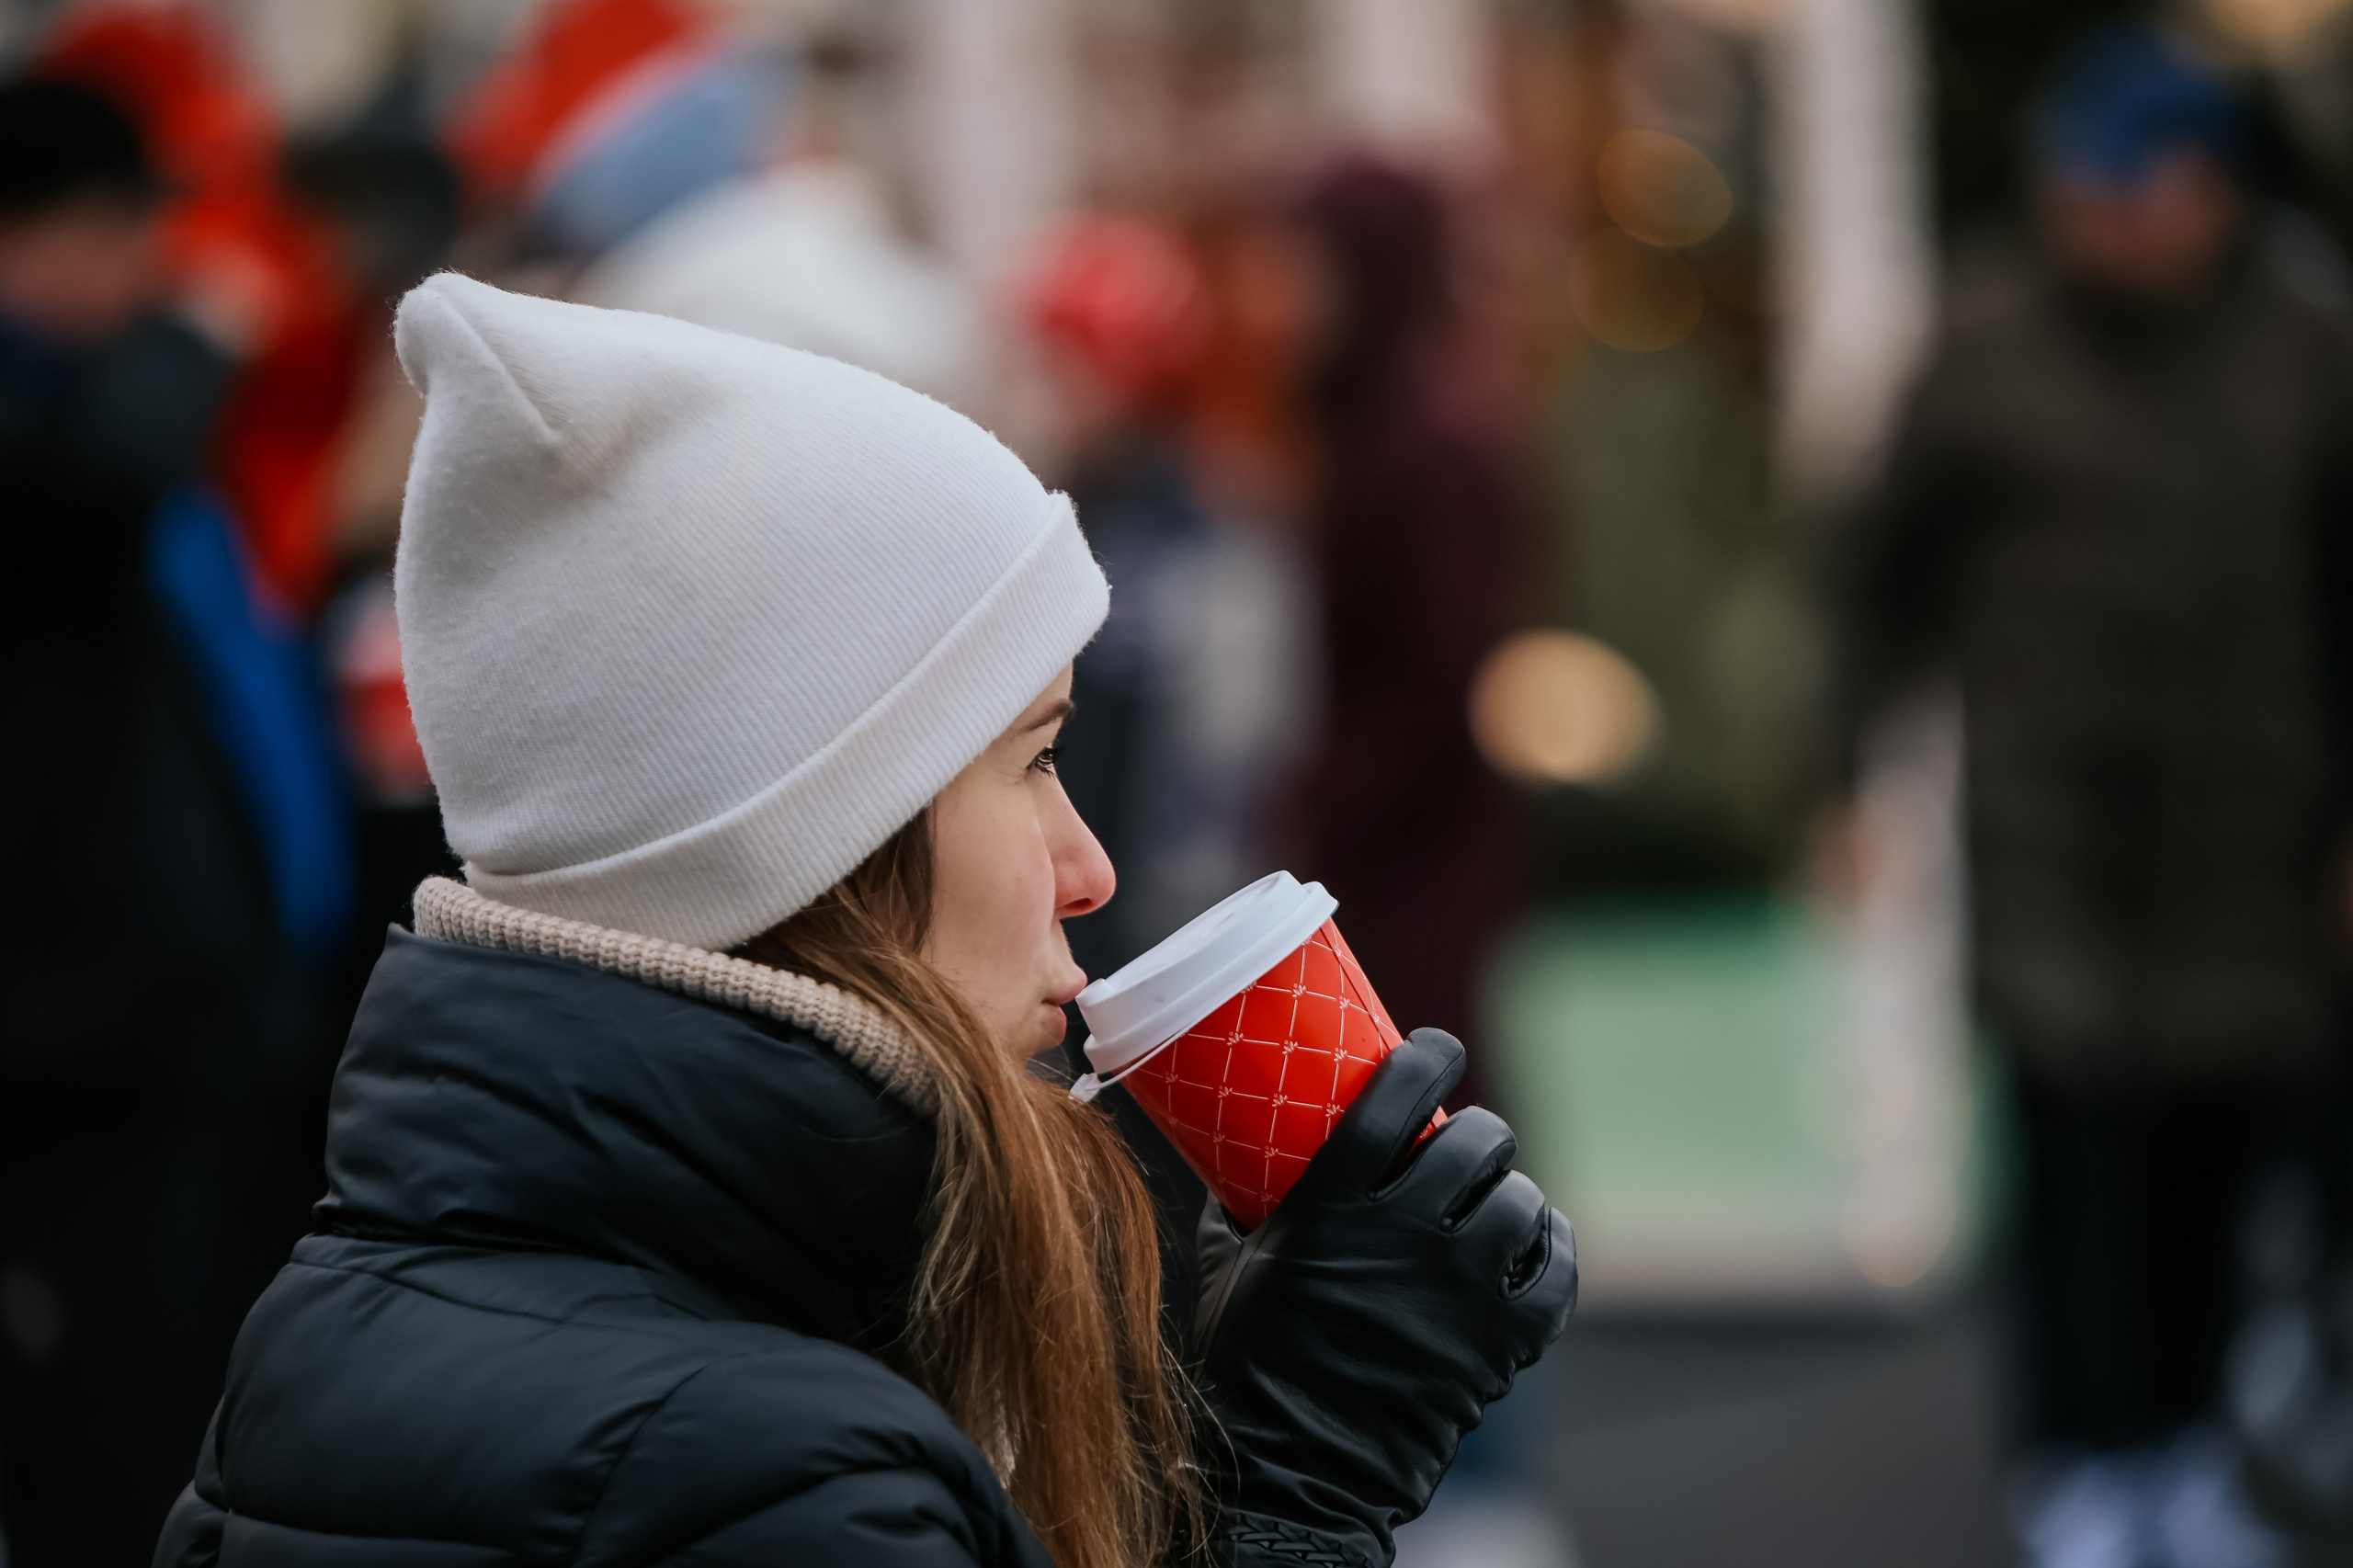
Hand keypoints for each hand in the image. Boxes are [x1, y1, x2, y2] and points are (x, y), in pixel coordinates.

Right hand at [1192, 1029, 1574, 1566]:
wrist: (1293, 1470)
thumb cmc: (1249, 1364)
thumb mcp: (1230, 1267)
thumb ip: (1241, 1208)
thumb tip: (1238, 1159)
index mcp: (1335, 1205)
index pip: (1398, 1097)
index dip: (1429, 1059)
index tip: (1435, 1053)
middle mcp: (1406, 1234)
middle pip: (1476, 1142)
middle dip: (1479, 1133)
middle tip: (1465, 1144)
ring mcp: (1459, 1288)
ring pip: (1521, 1200)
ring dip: (1513, 1191)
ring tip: (1499, 1199)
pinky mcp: (1498, 1342)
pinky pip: (1557, 1273)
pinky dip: (1554, 1249)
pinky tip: (1540, 1242)